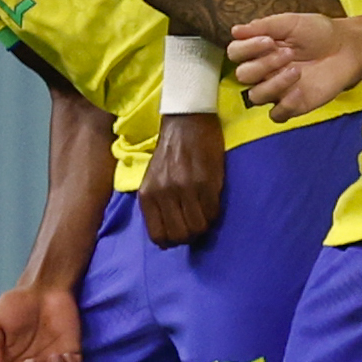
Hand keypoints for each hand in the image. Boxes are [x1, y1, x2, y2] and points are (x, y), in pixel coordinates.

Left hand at [140, 112, 223, 246]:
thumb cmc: (170, 152)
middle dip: (190, 235)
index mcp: (147, 195)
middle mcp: (163, 194)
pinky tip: (212, 200)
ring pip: (198, 227)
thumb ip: (157, 205)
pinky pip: (213, 212)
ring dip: (204, 224)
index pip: (158, 236)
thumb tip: (167, 239)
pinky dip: (214, 212)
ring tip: (204, 211)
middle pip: (180, 235)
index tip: (180, 233)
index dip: (172, 241)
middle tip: (195, 223)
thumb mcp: (152, 179)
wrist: (186, 120)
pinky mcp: (206, 182)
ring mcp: (185, 188)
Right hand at [229, 12, 361, 121]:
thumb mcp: (291, 22)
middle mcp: (264, 71)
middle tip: (287, 54)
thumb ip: (263, 26)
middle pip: (242, 76)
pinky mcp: (293, 105)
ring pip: (256, 97)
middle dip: (263, 64)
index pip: (235, 53)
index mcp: (259, 50)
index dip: (246, 49)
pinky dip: (285, 105)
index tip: (269, 40)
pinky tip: (300, 91)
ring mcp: (277, 90)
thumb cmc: (318, 33)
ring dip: (273, 84)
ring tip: (296, 71)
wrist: (346, 48)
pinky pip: (276, 115)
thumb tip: (235, 31)